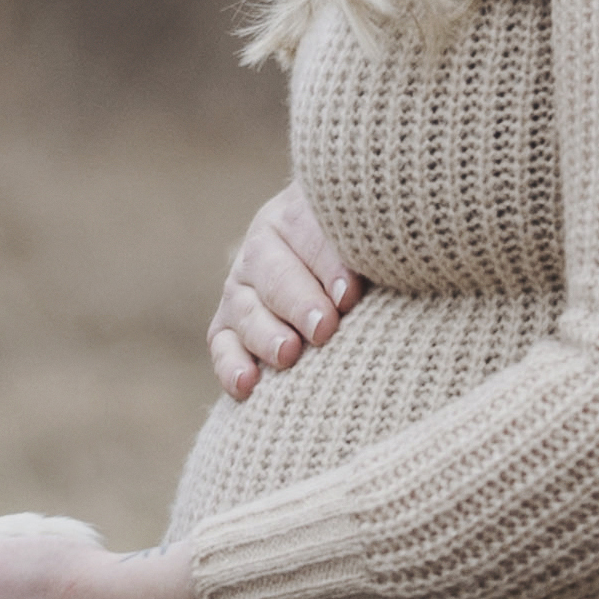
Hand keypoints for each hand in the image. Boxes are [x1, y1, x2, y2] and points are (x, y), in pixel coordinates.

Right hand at [207, 181, 363, 400]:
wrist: (334, 267)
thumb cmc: (366, 254)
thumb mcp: (370, 240)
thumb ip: (373, 251)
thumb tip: (377, 283)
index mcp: (299, 213)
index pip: (310, 235)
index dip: (329, 266)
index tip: (348, 296)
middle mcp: (263, 246)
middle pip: (274, 272)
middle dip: (298, 301)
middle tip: (322, 327)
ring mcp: (241, 286)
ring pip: (244, 308)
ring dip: (265, 333)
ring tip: (288, 354)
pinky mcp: (228, 325)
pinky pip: (221, 344)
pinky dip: (230, 364)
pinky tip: (247, 385)